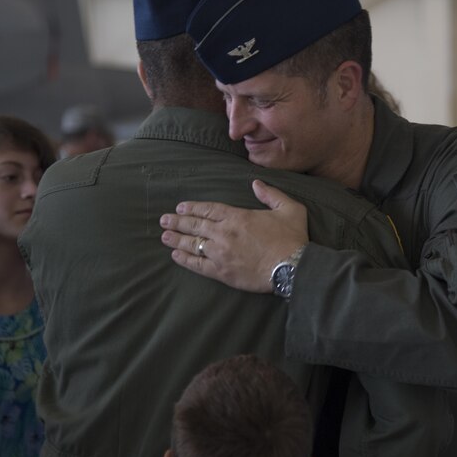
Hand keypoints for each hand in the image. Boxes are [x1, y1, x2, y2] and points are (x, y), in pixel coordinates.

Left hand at [159, 180, 308, 291]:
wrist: (292, 268)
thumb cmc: (292, 238)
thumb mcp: (290, 209)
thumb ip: (271, 194)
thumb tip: (256, 183)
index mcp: (238, 217)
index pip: (209, 209)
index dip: (193, 207)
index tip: (180, 207)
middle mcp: (224, 233)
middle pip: (195, 225)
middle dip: (178, 221)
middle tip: (164, 220)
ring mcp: (220, 253)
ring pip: (193, 244)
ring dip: (177, 239)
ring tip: (164, 236)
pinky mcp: (222, 272)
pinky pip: (197, 265)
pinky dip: (185, 260)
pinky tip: (176, 256)